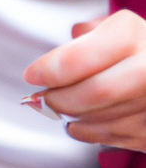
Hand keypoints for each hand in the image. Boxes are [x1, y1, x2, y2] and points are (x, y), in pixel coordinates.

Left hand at [24, 10, 145, 150]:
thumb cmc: (138, 50)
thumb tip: (62, 48)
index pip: (82, 57)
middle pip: (92, 93)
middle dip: (57, 99)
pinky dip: (87, 129)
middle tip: (41, 97)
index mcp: (136, 36)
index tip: (33, 75)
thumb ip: (89, 34)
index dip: (50, 69)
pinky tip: (87, 117)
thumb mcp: (118, 29)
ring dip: (69, 116)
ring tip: (63, 105)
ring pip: (96, 119)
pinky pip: (107, 137)